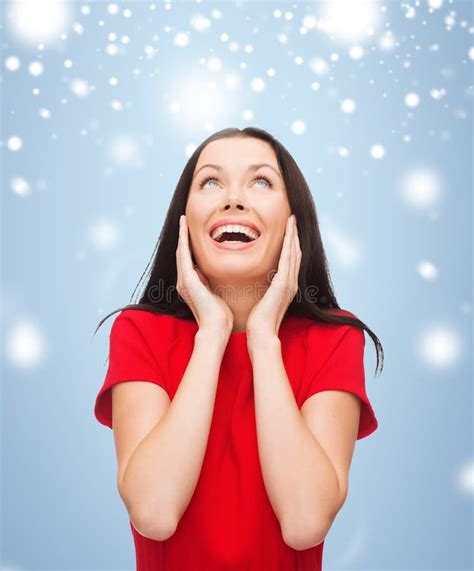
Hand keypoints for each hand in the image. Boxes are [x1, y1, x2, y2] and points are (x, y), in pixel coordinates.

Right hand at [176, 215, 233, 334]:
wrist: (217, 328)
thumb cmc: (221, 316)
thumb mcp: (216, 295)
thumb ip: (212, 285)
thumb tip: (214, 276)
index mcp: (192, 286)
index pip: (189, 261)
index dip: (189, 246)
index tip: (191, 232)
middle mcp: (184, 282)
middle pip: (182, 254)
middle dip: (183, 237)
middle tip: (184, 221)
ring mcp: (184, 281)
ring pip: (181, 252)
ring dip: (181, 235)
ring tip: (182, 221)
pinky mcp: (187, 280)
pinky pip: (183, 255)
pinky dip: (183, 240)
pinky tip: (184, 229)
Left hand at [246, 214, 301, 338]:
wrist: (261, 334)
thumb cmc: (258, 321)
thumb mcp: (262, 300)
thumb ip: (263, 289)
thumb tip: (257, 282)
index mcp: (285, 286)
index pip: (290, 260)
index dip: (291, 243)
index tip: (288, 229)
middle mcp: (291, 283)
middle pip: (296, 253)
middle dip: (294, 235)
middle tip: (293, 219)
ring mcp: (289, 283)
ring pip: (294, 253)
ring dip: (294, 235)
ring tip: (293, 220)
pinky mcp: (284, 284)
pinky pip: (288, 259)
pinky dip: (290, 244)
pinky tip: (289, 233)